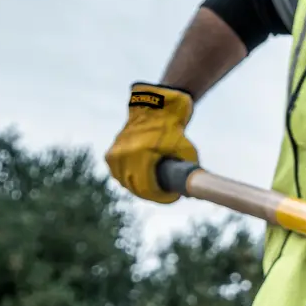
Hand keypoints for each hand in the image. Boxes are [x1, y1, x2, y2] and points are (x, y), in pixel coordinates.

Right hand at [105, 83, 196, 203]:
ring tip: (154, 188)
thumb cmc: (172, 129)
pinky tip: (140, 181)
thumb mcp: (186, 150)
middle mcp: (124, 155)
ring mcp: (115, 154)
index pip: (147, 188)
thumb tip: (194, 192)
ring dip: (139, 188)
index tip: (173, 197)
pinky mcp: (111, 152)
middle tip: (166, 194)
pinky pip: (118, 174)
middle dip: (152, 194)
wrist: (154, 108)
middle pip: (135, 187)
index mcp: (141, 154)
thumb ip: (190, 170)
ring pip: (125, 182)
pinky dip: (128, 179)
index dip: (161, 197)